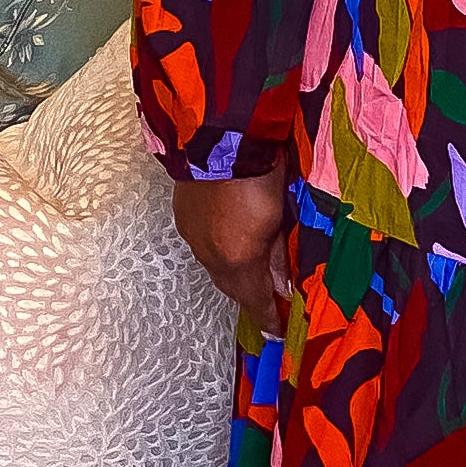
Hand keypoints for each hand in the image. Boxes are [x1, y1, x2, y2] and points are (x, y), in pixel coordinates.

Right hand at [173, 171, 291, 326]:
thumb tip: (281, 285)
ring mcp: (193, 236)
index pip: (254, 300)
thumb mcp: (280, 217)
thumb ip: (278, 255)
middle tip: (267, 302)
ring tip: (251, 273)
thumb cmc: (261, 173)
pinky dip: (218, 251)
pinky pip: (202, 247)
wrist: (219, 136)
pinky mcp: (184, 217)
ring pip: (214, 267)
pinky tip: (229, 244)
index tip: (276, 331)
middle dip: (249, 295)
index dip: (266, 317)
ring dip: (233, 273)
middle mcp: (209, 254)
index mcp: (237, 259)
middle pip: (231, 287)